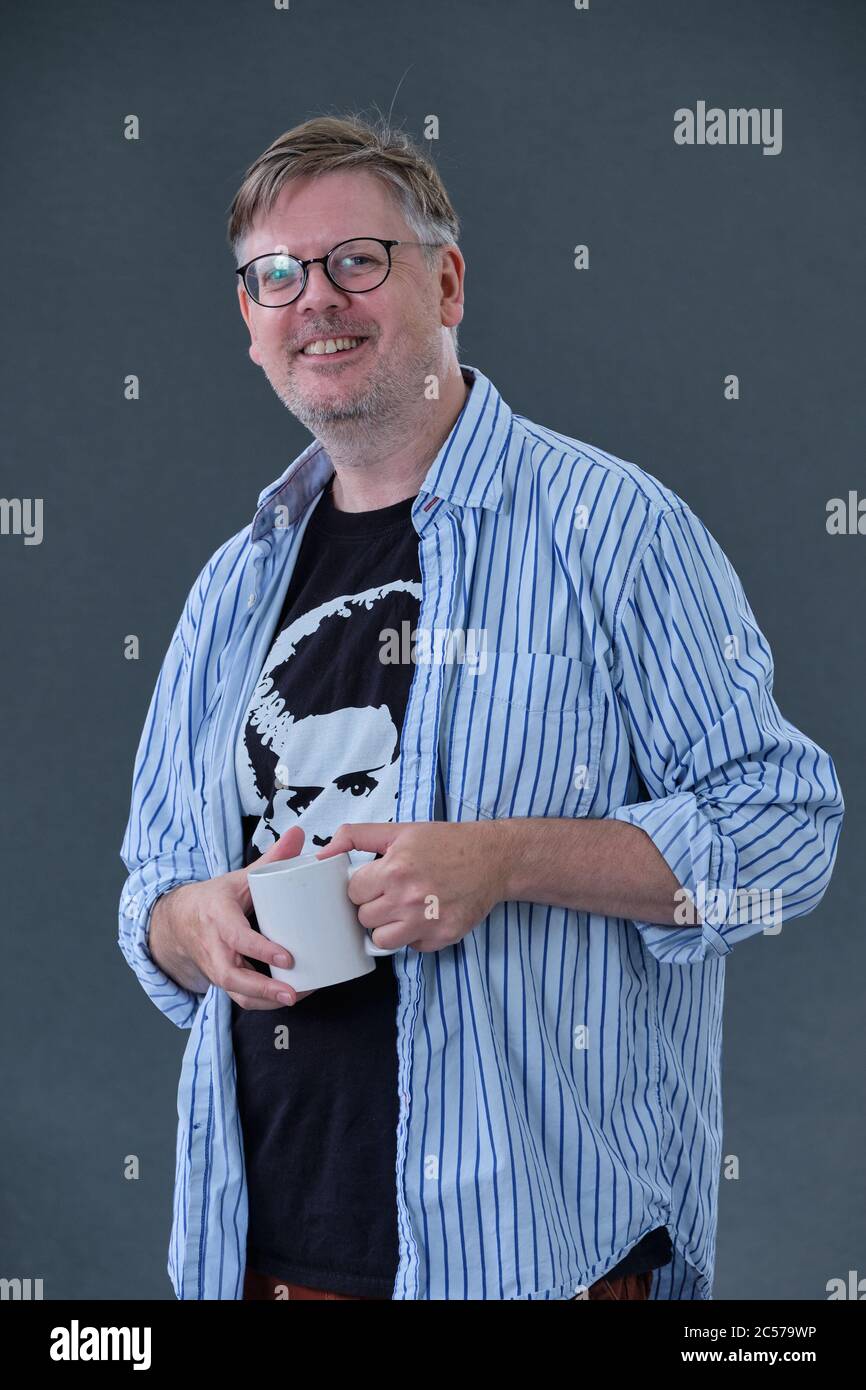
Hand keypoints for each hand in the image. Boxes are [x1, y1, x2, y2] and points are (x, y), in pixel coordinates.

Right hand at [148, 826, 317, 1009]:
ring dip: (266, 1001)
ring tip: (297, 997)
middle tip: (293, 993)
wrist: (177, 921)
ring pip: (236, 993)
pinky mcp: (222, 981)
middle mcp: (213, 947)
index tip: (287, 957)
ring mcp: (215, 968)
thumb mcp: (238, 878)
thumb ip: (271, 860)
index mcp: (218, 917)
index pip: (239, 938)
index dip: (262, 950)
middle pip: (233, 976)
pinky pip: (240, 998)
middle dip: (263, 989)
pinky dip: (264, 1003)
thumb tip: (300, 834)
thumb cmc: (214, 900)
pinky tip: (290, 997)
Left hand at [315, 821, 508, 952]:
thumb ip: (357, 836)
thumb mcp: (400, 830)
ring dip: (387, 927)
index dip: (362, 886)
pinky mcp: (443, 937)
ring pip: (382, 940)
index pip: (353, 892)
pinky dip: (414, 936)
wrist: (492, 858)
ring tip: (402, 909)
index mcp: (395, 869)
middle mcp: (409, 898)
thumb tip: (323, 852)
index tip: (374, 881)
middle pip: (364, 918)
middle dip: (372, 906)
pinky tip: (425, 916)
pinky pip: (411, 947)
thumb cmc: (445, 843)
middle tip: (389, 894)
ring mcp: (426, 922)